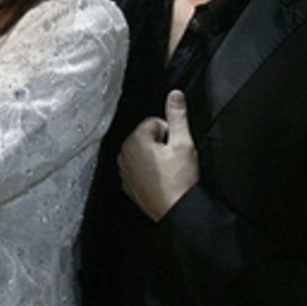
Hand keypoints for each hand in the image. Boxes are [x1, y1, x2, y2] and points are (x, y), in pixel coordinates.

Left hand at [118, 89, 198, 221]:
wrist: (177, 211)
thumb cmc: (180, 179)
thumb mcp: (184, 143)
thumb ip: (178, 116)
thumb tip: (175, 94)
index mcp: (134, 140)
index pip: (154, 122)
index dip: (170, 132)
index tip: (176, 148)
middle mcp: (123, 153)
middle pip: (146, 136)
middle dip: (161, 144)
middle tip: (173, 160)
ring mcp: (123, 170)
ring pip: (142, 152)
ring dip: (154, 157)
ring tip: (168, 171)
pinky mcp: (127, 184)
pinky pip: (138, 169)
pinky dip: (148, 171)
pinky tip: (160, 180)